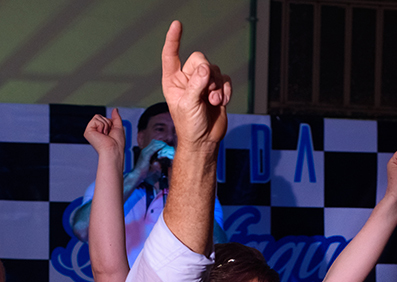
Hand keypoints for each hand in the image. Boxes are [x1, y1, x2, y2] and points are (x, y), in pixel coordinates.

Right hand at [83, 109, 125, 160]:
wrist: (113, 150)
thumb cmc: (117, 143)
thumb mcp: (119, 127)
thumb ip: (116, 118)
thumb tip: (115, 109)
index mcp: (102, 131)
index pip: (105, 118)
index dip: (111, 124)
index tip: (111, 133)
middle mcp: (95, 130)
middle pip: (101, 116)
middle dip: (108, 124)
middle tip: (108, 134)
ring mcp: (91, 131)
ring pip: (98, 116)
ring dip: (105, 125)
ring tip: (105, 135)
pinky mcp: (87, 131)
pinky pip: (96, 119)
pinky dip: (101, 126)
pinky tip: (101, 134)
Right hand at [132, 139, 171, 182]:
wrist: (137, 174)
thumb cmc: (144, 171)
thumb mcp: (150, 164)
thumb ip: (155, 160)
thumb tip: (161, 159)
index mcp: (145, 152)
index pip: (153, 143)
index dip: (160, 144)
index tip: (166, 147)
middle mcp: (144, 150)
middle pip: (154, 142)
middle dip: (162, 143)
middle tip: (168, 147)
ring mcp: (144, 152)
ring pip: (154, 144)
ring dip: (161, 145)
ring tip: (167, 147)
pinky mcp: (145, 155)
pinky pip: (153, 149)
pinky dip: (159, 148)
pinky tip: (163, 149)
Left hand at [160, 20, 231, 148]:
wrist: (204, 141)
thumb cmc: (189, 126)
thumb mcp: (188, 105)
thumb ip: (196, 85)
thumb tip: (205, 68)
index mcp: (172, 81)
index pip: (171, 55)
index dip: (174, 40)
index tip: (177, 25)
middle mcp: (187, 79)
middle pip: (200, 59)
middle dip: (206, 74)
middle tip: (207, 93)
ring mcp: (202, 83)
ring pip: (214, 69)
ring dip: (216, 86)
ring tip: (213, 102)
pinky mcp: (216, 89)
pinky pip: (225, 79)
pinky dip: (225, 90)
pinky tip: (222, 102)